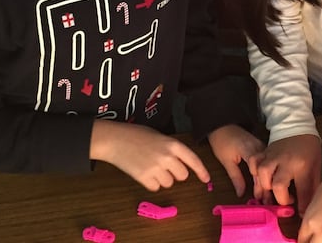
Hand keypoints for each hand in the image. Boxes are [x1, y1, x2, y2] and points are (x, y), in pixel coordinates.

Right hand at [89, 120, 209, 190]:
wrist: (114, 139)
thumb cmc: (136, 134)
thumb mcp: (159, 136)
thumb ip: (172, 148)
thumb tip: (181, 162)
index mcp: (173, 144)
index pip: (193, 160)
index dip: (201, 171)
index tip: (206, 179)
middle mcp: (167, 157)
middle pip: (183, 175)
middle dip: (176, 173)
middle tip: (164, 166)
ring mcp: (156, 168)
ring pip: (169, 183)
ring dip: (163, 178)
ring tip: (151, 167)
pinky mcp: (144, 178)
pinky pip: (156, 188)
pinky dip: (152, 183)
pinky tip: (144, 172)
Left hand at [207, 124, 264, 196]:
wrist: (223, 125)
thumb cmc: (222, 142)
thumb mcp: (226, 161)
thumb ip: (235, 177)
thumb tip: (241, 194)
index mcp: (249, 150)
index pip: (258, 170)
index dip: (259, 185)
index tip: (259, 198)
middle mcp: (259, 147)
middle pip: (266, 169)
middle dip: (267, 186)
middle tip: (267, 202)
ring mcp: (262, 147)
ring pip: (269, 166)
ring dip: (269, 181)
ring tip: (270, 196)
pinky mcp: (263, 148)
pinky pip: (268, 162)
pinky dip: (268, 173)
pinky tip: (269, 184)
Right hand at [247, 134, 320, 214]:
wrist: (296, 124)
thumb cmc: (308, 147)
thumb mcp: (315, 165)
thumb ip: (311, 186)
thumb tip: (308, 206)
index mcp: (302, 165)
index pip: (303, 189)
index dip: (302, 205)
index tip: (301, 213)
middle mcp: (286, 161)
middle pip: (279, 184)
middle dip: (280, 198)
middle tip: (286, 201)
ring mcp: (273, 156)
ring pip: (263, 174)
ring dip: (266, 186)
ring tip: (271, 192)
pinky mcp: (264, 152)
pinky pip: (254, 163)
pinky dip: (254, 172)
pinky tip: (259, 178)